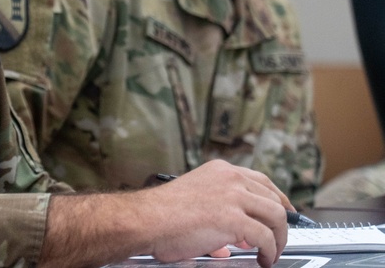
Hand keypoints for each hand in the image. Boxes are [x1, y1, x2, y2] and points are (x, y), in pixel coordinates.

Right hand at [145, 160, 289, 267]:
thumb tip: (228, 241)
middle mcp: (229, 178)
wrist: (145, 219)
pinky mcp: (234, 219)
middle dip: (282, 222)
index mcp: (220, 170)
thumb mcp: (194, 199)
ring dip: (279, 238)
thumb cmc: (160, 213)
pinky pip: (265, 237)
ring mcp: (233, 197)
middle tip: (280, 238)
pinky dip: (270, 251)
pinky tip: (264, 259)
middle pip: (274, 198)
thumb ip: (216, 211)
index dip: (279, 198)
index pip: (261, 181)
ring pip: (276, 216)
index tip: (286, 211)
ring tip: (272, 252)